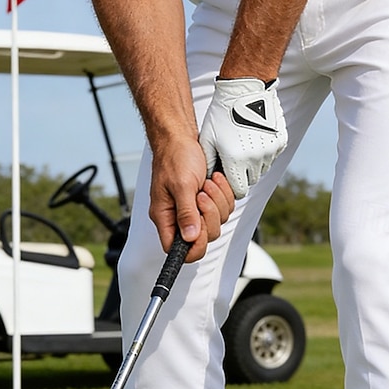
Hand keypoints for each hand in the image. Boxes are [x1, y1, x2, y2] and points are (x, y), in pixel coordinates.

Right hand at [149, 136, 233, 262]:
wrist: (181, 138)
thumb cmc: (175, 157)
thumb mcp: (181, 185)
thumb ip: (186, 213)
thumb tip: (189, 237)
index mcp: (165, 218)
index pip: (176, 250)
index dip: (192, 247)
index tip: (201, 229)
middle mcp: (178, 218)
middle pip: (202, 238)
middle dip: (209, 216)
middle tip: (202, 195)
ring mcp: (194, 210)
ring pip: (216, 223)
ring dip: (217, 202)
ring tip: (207, 184)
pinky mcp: (207, 202)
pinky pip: (224, 209)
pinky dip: (224, 195)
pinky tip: (214, 181)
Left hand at [199, 78, 287, 199]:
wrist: (245, 88)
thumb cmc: (222, 113)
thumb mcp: (208, 138)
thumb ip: (208, 163)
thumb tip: (207, 181)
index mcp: (236, 161)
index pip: (238, 191)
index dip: (231, 187)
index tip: (227, 177)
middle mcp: (255, 159)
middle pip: (251, 181)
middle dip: (242, 175)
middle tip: (234, 159)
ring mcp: (270, 150)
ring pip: (262, 169)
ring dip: (253, 164)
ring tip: (243, 145)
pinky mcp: (280, 141)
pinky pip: (271, 156)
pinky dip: (264, 152)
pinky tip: (254, 137)